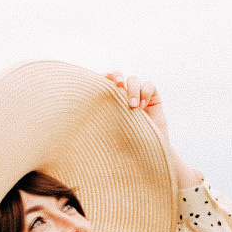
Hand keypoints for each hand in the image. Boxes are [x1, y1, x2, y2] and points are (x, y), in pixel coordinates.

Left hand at [104, 72, 202, 188]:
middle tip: (117, 83)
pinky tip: (142, 107)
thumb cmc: (121, 147)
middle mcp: (121, 96)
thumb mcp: (105, 131)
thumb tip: (78, 111)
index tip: (101, 82)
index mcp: (106, 102)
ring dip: (132, 89)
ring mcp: (137, 96)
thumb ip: (97, 117)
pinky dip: (145, 92)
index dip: (102, 78)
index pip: (103, 82)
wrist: (146, 156)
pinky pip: (149, 85)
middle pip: (117, 75)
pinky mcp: (153, 99)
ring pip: (133, 79)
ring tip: (132, 106)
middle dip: (116, 76)